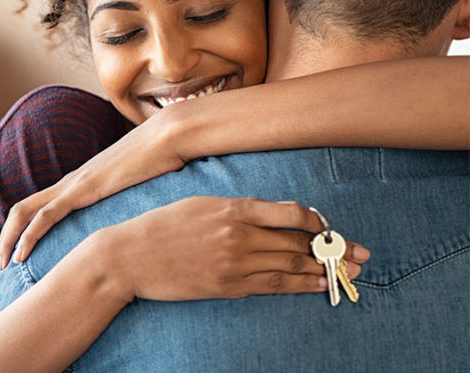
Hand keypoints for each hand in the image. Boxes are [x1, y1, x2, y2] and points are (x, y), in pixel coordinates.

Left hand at [0, 114, 186, 269]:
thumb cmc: (161, 162)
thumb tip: (137, 222)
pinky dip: (29, 235)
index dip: (21, 231)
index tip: (15, 256)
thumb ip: (129, 203)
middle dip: (4, 238)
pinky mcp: (83, 189)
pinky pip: (46, 214)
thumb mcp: (139, 189)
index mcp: (79, 184)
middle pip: (21, 209)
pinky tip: (21, 255)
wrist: (169, 137)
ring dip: (8, 240)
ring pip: (25, 212)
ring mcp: (74, 184)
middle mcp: (69, 183)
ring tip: (1, 266)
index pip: (37, 207)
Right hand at [95, 197, 370, 301]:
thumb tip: (269, 214)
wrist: (128, 256)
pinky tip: (319, 285)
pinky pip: (274, 286)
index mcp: (233, 208)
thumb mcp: (199, 203)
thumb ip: (235, 208)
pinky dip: (301, 285)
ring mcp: (235, 263)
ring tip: (349, 272)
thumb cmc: (160, 226)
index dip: (318, 221)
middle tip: (361, 253)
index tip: (328, 227)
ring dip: (325, 269)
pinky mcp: (228, 286)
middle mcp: (239, 234)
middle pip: (300, 242)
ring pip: (292, 266)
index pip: (292, 213)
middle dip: (334, 248)